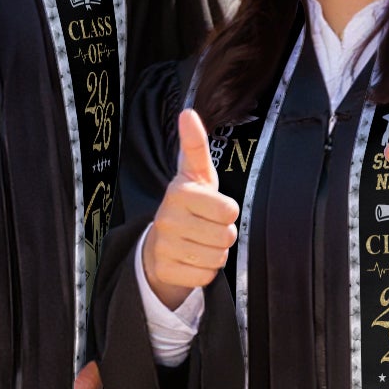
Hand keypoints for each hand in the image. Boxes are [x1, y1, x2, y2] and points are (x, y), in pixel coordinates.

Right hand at [141, 108, 238, 308]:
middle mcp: (168, 218)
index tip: (213, 207)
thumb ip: (195, 145)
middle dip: (223, 234)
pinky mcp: (165, 270)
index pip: (229, 210)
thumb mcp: (195, 174)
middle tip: (207, 227)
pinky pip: (206, 276)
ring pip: (217, 257)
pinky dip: (205, 271)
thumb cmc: (188, 204)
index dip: (227, 212)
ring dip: (215, 253)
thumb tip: (188, 112)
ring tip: (200, 242)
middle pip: (226, 236)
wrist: (159, 244)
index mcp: (179, 192)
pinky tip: (191, 259)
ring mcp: (164, 246)